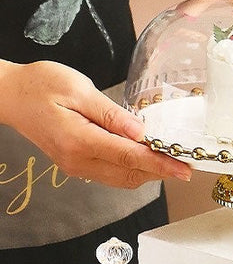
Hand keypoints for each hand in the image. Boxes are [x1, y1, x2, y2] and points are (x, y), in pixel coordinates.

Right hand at [0, 60, 191, 187]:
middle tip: (185, 164)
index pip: (130, 157)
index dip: (160, 164)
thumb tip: (141, 132)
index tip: (183, 168)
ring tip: (171, 162)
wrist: (11, 96)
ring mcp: (78, 168)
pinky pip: (113, 175)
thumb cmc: (41, 85)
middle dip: (160, 171)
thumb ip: (112, 114)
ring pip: (123, 179)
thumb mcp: (79, 89)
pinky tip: (147, 159)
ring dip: (149, 173)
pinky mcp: (78, 167)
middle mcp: (80, 161)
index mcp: (80, 140)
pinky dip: (134, 170)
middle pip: (130, 174)